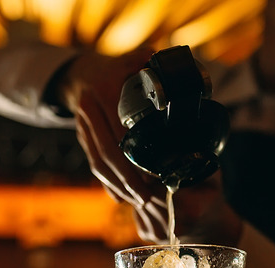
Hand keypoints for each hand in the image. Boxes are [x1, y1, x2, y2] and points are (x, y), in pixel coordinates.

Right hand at [58, 49, 242, 245]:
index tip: (157, 172)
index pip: (121, 130)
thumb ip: (162, 70)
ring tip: (140, 201)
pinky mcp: (81, 139)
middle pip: (108, 152)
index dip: (138, 155)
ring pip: (98, 162)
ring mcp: (82, 126)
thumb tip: (193, 84)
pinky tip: (122, 197)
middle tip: (149, 196)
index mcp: (106, 89)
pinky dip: (108, 184)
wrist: (85, 73)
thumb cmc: (122, 68)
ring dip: (119, 186)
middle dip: (129, 179)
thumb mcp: (141, 61)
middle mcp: (90, 108)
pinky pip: (93, 165)